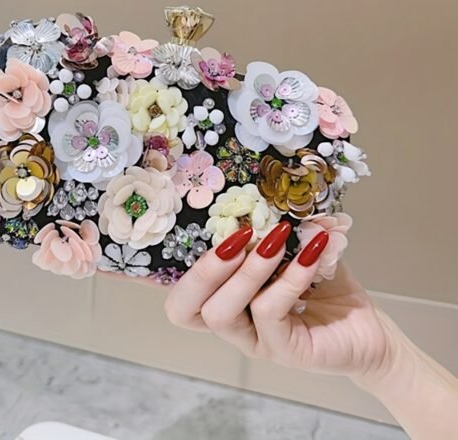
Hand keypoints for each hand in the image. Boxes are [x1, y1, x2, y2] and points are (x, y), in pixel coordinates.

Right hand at [165, 222, 391, 379]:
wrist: (369, 331)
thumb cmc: (324, 289)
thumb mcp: (297, 251)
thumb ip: (281, 230)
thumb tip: (280, 193)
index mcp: (225, 298)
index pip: (181, 294)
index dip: (176, 269)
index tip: (208, 227)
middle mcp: (232, 323)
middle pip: (184, 308)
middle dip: (204, 268)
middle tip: (237, 236)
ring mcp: (255, 341)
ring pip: (221, 312)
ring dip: (246, 270)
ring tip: (275, 240)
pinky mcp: (284, 351)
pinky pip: (269, 312)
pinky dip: (287, 278)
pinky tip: (310, 254)